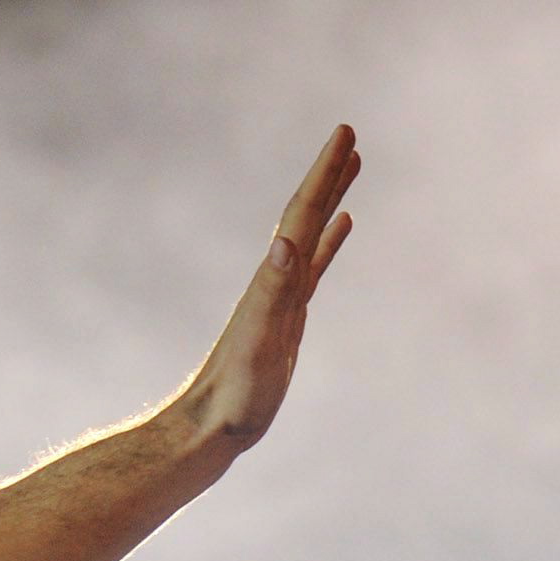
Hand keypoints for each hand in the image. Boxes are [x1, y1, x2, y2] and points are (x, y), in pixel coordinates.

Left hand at [176, 125, 359, 449]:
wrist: (208, 427)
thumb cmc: (233, 394)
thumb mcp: (258, 342)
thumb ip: (270, 293)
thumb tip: (285, 243)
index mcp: (272, 279)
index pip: (302, 213)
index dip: (324, 173)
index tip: (345, 133)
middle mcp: (275, 281)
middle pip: (306, 215)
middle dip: (328, 174)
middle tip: (350, 135)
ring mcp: (282, 297)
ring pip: (312, 234)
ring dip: (330, 199)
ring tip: (351, 167)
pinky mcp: (287, 318)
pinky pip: (313, 268)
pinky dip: (327, 242)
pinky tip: (340, 227)